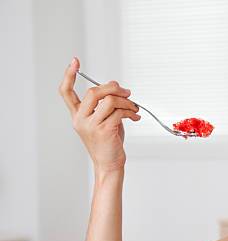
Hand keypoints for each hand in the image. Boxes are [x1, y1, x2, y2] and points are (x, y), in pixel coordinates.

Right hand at [59, 57, 140, 172]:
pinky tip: (135, 117)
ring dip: (126, 101)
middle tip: (127, 92)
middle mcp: (80, 119)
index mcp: (77, 115)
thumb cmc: (108, 142)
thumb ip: (106, 103)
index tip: (75, 61)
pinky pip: (119, 112)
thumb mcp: (104, 120)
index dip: (69, 75)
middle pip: (94, 92)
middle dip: (113, 88)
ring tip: (134, 108)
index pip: (66, 92)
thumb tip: (115, 86)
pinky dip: (130, 112)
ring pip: (109, 101)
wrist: (110, 164)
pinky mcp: (104, 131)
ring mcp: (91, 125)